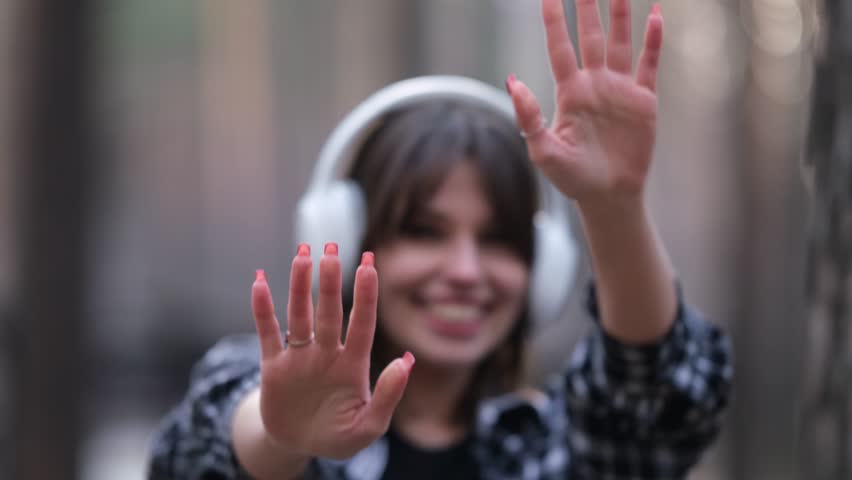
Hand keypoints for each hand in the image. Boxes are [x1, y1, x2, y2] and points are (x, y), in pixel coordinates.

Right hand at [251, 243, 413, 459]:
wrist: (300, 447)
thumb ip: (388, 395)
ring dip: (299, 285)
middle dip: (330, 281)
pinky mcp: (273, 367)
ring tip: (302, 254)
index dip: (365, 295)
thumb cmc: (339, 435)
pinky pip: (268, 333)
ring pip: (299, 314)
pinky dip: (262, 309)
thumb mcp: (369, 425)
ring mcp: (300, 357)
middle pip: (328, 311)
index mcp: (353, 364)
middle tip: (331, 246)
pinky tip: (260, 281)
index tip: (369, 264)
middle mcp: (327, 353)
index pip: (362, 324)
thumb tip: (406, 361)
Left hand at [507, 0, 663, 206]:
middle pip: (590, 36)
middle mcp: (594, 84)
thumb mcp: (544, 151)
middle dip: (588, 6)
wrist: (608, 197)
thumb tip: (512, 81)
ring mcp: (619, 89)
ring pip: (619, 42)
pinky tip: (653, 15)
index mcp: (569, 92)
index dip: (554, 20)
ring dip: (620, 15)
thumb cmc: (572, 178)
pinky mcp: (643, 101)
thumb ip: (529, 117)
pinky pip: (648, 65)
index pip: (560, 47)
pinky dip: (652, 41)